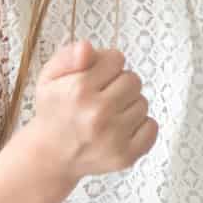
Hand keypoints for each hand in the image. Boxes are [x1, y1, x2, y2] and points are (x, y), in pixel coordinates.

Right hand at [29, 40, 157, 178]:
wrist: (51, 155)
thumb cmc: (54, 111)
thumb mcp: (50, 77)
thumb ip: (68, 56)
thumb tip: (87, 47)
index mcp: (78, 90)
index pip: (116, 58)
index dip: (106, 66)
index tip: (95, 78)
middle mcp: (97, 113)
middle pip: (133, 80)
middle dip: (119, 85)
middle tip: (102, 97)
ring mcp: (113, 137)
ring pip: (143, 103)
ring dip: (128, 106)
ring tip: (107, 115)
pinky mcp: (125, 156)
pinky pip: (152, 127)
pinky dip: (140, 126)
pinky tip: (120, 129)